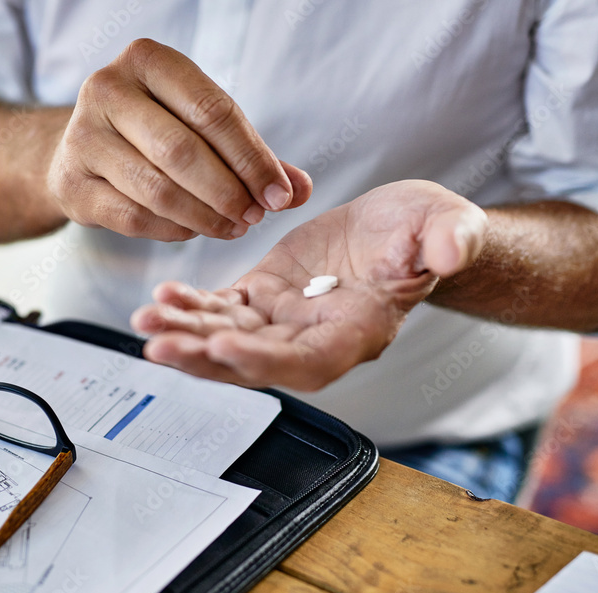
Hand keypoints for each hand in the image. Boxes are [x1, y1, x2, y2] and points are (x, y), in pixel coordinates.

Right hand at [47, 39, 311, 241]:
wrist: (79, 150)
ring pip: (158, 189)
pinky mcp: (71, 185)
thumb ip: (252, 154)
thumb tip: (300, 191)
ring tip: (235, 228)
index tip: (281, 195)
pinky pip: (134, 217)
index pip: (212, 110)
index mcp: (147, 60)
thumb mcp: (202, 126)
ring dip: (205, 217)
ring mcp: (83, 137)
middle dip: (229, 191)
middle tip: (257, 217)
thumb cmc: (154, 130)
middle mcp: (107, 89)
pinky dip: (174, 230)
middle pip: (183, 151)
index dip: (253, 158)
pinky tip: (197, 231)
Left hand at [130, 181, 486, 389]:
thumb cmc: (425, 232)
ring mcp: (285, 321)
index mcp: (356, 332)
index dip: (266, 360)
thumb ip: (450, 240)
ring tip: (146, 319)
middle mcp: (314, 338)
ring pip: (228, 339)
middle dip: (205, 357)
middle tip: (160, 344)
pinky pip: (222, 310)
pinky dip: (192, 307)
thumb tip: (451, 252)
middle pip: (253, 362)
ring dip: (186, 333)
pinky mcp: (264, 297)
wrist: (399, 228)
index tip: (225, 345)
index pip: (307, 361)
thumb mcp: (445, 225)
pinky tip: (162, 297)